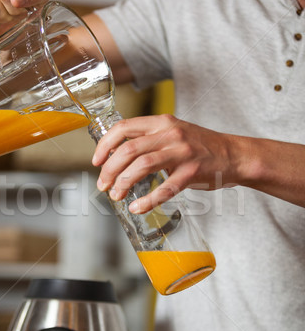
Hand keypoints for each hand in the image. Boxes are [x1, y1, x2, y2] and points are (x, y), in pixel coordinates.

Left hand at [91, 114, 237, 213]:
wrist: (234, 154)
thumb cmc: (200, 146)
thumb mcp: (173, 133)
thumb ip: (149, 140)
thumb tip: (117, 157)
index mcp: (161, 122)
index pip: (123, 128)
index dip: (105, 145)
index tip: (96, 161)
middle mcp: (170, 134)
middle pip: (128, 150)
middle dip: (109, 169)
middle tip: (103, 185)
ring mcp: (182, 152)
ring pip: (142, 166)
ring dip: (124, 183)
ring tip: (117, 195)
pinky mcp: (193, 172)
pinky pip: (166, 188)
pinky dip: (148, 200)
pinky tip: (138, 207)